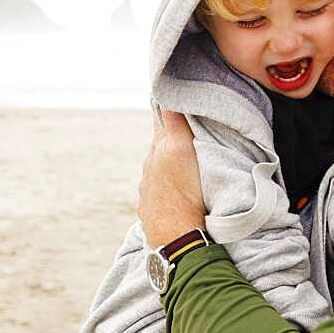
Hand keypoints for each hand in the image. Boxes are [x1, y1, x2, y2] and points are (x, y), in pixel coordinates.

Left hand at [137, 109, 205, 248]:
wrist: (178, 237)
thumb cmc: (185, 193)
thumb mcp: (181, 149)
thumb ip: (174, 122)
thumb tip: (165, 95)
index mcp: (159, 149)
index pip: (161, 120)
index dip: (167, 107)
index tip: (171, 94)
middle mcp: (148, 167)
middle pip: (160, 144)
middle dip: (170, 136)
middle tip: (186, 128)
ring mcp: (147, 189)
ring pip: (158, 168)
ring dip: (169, 163)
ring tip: (185, 163)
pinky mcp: (150, 208)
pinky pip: (158, 191)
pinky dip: (166, 186)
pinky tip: (176, 191)